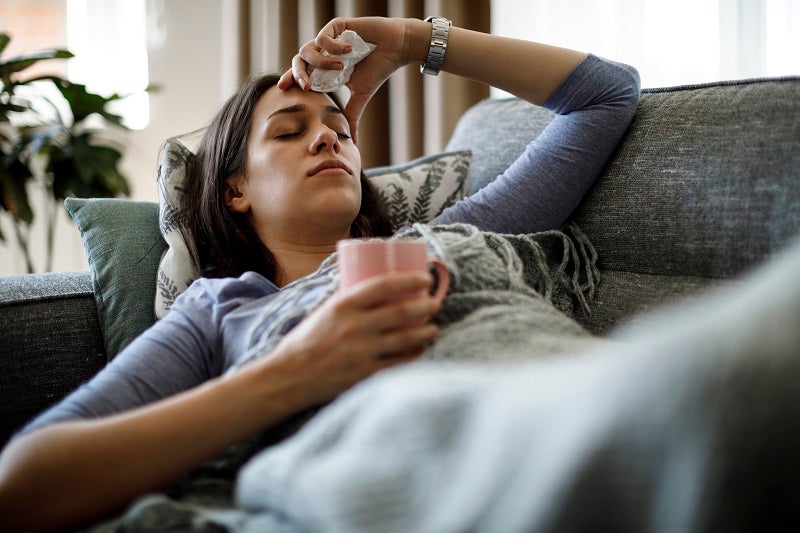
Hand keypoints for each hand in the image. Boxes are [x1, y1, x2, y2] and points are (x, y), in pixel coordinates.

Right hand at [265, 270, 441, 406]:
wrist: (289, 376)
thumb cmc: (307, 341)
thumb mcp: (325, 311)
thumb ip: (351, 302)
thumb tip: (380, 289)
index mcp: (343, 305)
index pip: (384, 285)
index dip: (410, 279)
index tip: (425, 278)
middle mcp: (354, 326)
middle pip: (401, 311)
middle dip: (426, 305)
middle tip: (435, 303)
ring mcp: (362, 352)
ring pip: (406, 338)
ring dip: (426, 332)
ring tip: (433, 328)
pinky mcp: (365, 374)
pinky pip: (399, 362)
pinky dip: (414, 354)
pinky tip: (420, 350)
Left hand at [278, 17, 411, 142]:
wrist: (395, 49)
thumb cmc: (378, 70)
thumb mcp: (361, 96)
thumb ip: (351, 115)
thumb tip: (354, 141)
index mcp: (325, 69)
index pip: (302, 74)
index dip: (291, 79)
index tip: (282, 89)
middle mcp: (324, 53)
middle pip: (298, 61)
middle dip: (298, 74)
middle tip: (305, 86)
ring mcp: (329, 39)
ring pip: (307, 49)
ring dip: (321, 62)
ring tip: (341, 67)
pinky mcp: (336, 26)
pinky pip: (323, 38)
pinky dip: (334, 48)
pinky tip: (351, 51)